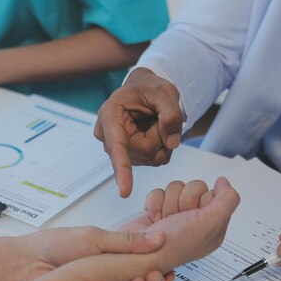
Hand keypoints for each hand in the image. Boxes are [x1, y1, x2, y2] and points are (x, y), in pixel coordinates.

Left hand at [15, 226, 167, 280]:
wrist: (28, 264)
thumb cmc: (55, 247)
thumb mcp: (96, 237)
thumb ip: (128, 242)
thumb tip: (158, 239)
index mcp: (114, 254)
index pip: (145, 263)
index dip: (160, 266)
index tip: (170, 264)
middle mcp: (111, 275)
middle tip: (159, 275)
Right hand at [94, 68, 183, 197]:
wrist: (143, 91)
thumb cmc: (149, 88)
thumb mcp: (165, 92)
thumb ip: (171, 114)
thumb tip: (172, 143)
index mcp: (110, 115)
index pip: (117, 146)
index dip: (122, 169)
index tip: (124, 192)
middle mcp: (108, 136)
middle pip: (143, 151)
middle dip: (160, 136)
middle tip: (160, 116)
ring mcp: (118, 149)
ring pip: (150, 158)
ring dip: (162, 141)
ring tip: (156, 122)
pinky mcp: (129, 156)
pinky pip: (154, 160)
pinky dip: (162, 147)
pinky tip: (155, 132)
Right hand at [122, 178, 239, 267]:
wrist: (139, 254)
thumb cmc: (173, 247)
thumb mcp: (210, 224)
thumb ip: (227, 200)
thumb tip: (224, 182)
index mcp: (212, 225)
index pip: (214, 193)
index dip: (203, 200)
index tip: (196, 215)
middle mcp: (195, 219)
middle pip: (193, 187)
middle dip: (183, 201)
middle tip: (179, 219)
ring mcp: (175, 214)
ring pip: (175, 187)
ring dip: (167, 203)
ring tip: (165, 220)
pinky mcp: (157, 210)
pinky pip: (158, 191)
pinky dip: (154, 204)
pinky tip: (155, 218)